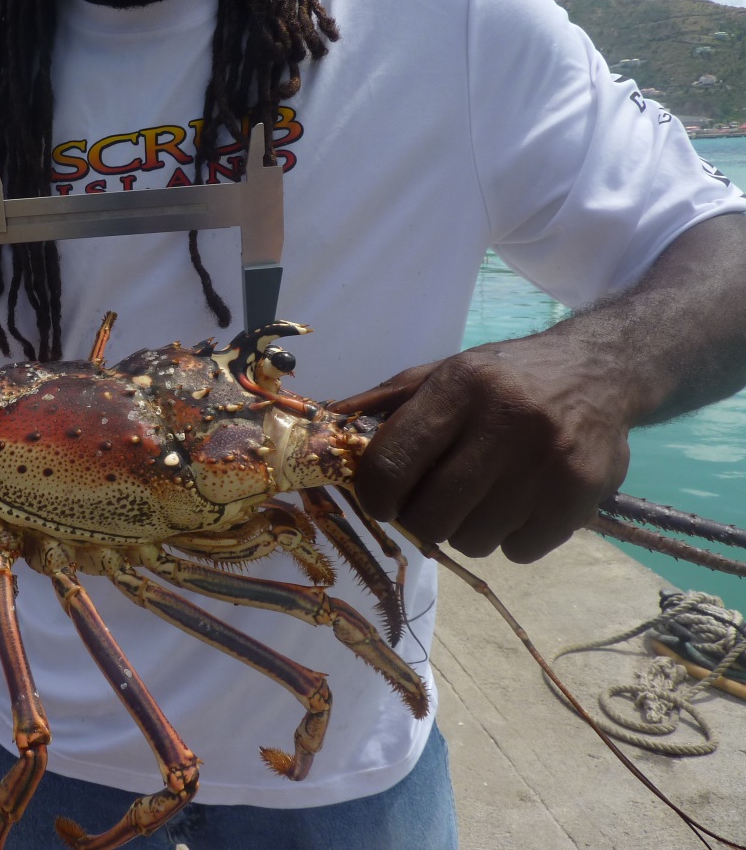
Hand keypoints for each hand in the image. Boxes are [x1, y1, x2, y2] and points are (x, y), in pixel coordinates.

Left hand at [329, 334, 630, 562]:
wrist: (599, 371)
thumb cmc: (502, 379)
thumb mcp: (440, 374)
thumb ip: (382, 404)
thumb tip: (323, 427)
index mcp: (458, 388)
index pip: (391, 464)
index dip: (375, 495)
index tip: (382, 499)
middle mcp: (505, 422)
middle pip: (431, 516)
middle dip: (421, 518)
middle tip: (435, 500)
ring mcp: (548, 461)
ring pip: (474, 540)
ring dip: (467, 529)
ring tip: (483, 496)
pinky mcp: (581, 494)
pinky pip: (519, 552)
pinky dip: (511, 539)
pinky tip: (519, 504)